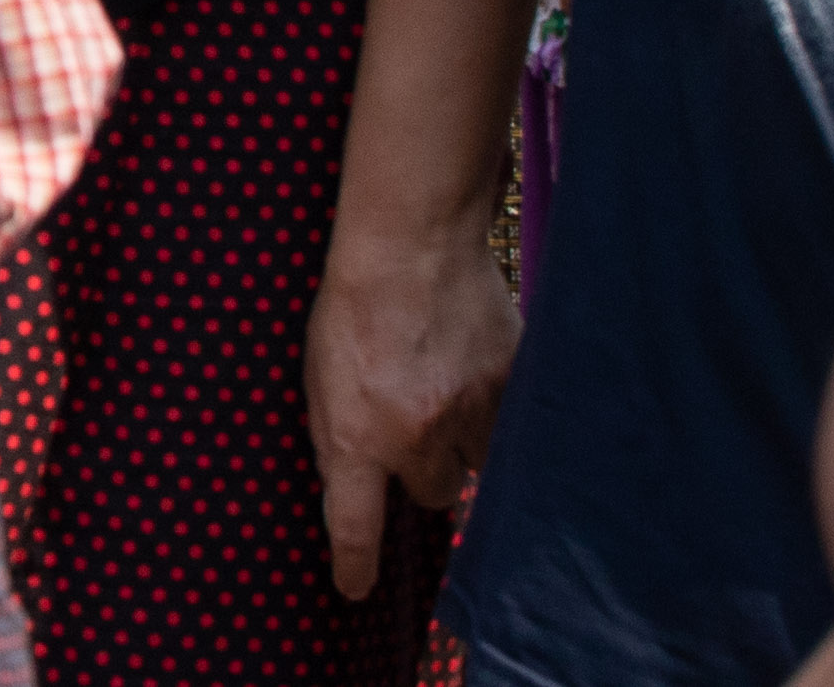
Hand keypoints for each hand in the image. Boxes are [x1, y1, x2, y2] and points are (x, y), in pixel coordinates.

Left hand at [307, 218, 514, 601]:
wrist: (412, 244)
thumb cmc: (351, 304)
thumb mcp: (319, 374)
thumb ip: (339, 434)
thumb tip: (356, 483)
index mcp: (354, 435)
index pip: (354, 526)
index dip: (356, 566)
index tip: (355, 590)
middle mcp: (414, 438)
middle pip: (436, 496)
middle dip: (426, 470)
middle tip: (416, 421)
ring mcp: (468, 417)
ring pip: (479, 465)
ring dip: (465, 441)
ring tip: (445, 386)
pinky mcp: (512, 392)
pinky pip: (514, 429)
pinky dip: (499, 411)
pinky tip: (475, 368)